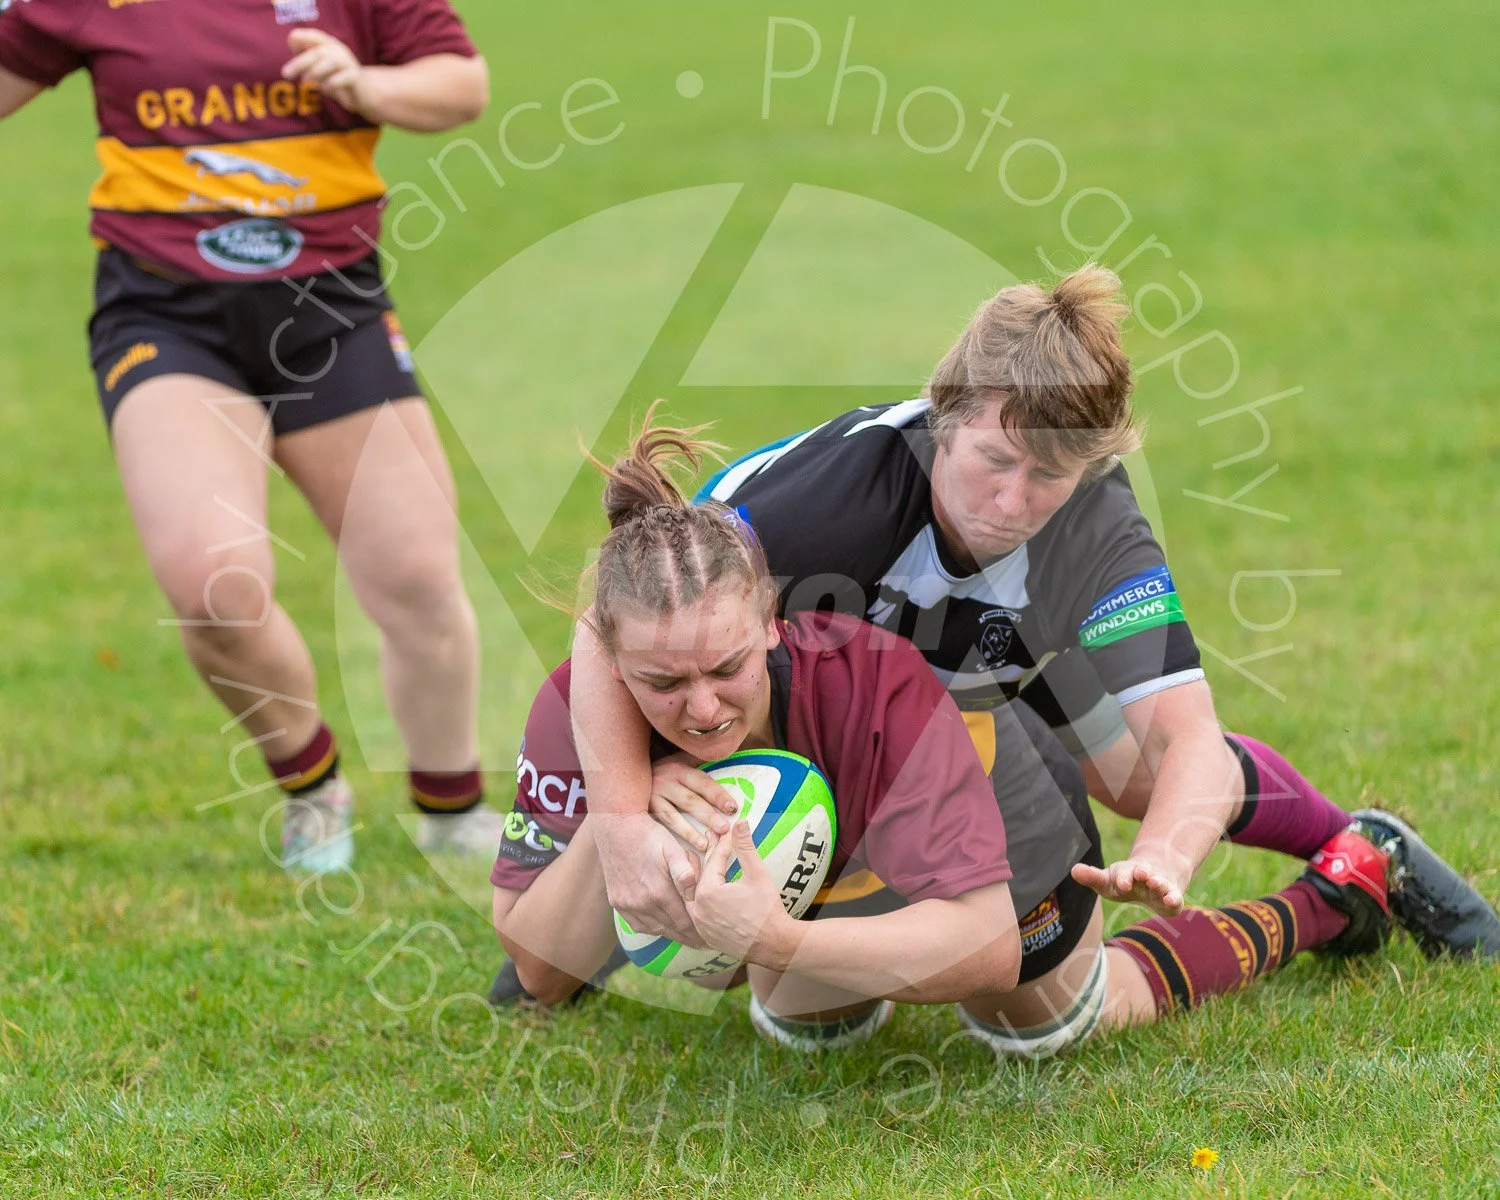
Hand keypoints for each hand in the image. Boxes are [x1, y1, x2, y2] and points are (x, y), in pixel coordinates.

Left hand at [283, 29, 374, 115]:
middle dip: (300, 62)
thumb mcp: (319, 66)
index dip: (303, 36)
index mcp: (329, 45)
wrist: (363, 93)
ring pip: (330, 62)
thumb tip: (293, 39)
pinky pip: (344, 77)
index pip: (316, 36)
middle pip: (318, 52)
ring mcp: (349, 63)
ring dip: (315, 71)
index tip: (291, 42)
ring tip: (306, 82)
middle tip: (285, 74)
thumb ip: (305, 54)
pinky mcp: (356, 78)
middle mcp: (339, 51)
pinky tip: (326, 89)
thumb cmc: (336, 78)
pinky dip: (333, 83)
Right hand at [593, 813, 704, 946]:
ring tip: (685, 938)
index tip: (709, 938)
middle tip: (702, 943)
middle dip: (688, 937)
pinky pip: (636, 924)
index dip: (698, 932)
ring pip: (654, 929)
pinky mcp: (617, 902)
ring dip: (671, 934)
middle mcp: (642, 903)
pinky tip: (661, 928)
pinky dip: (651, 929)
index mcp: (659, 892)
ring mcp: (627, 904)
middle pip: (671, 929)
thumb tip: (695, 894)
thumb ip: (685, 872)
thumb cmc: (649, 834)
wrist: (616, 826)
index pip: (684, 922)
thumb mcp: (672, 847)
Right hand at [647, 759, 742, 853]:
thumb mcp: (680, 760)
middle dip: (708, 815)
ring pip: (672, 816)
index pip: (702, 782)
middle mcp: (665, 781)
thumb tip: (724, 755)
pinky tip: (683, 848)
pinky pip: (659, 825)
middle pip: (689, 800)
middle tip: (724, 829)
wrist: (629, 774)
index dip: (717, 795)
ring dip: (689, 832)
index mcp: (679, 768)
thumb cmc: (665, 771)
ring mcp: (652, 797)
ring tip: (705, 845)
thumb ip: (699, 760)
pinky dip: (671, 836)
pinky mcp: (642, 810)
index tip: (733, 808)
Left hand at [682, 822, 789, 962]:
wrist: (775, 945)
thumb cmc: (768, 909)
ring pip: (695, 895)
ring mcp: (700, 925)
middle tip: (710, 838)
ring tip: (697, 860)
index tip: (729, 831)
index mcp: (708, 893)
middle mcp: (698, 910)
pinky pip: (698, 912)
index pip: (713, 861)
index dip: (723, 844)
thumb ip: (745, 847)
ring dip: (698, 877)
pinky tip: (703, 890)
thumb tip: (740, 822)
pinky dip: (700, 898)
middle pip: (701, 877)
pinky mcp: (706, 936)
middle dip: (708, 856)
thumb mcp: (757, 874)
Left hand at [1072, 858, 1185, 915]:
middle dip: (1142, 873)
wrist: (1153, 877)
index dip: (1123, 878)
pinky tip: (1171, 900)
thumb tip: (1073, 870)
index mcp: (1126, 872)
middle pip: (1143, 872)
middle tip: (1142, 874)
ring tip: (1156, 883)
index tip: (1123, 884)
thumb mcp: (1107, 880)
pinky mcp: (1171, 895)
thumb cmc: (1124, 880)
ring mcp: (1159, 884)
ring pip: (1160, 882)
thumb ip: (1092, 877)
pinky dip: (1173, 897)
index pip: (1122, 874)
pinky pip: (1174, 896)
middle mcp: (1144, 875)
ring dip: (1159, 882)